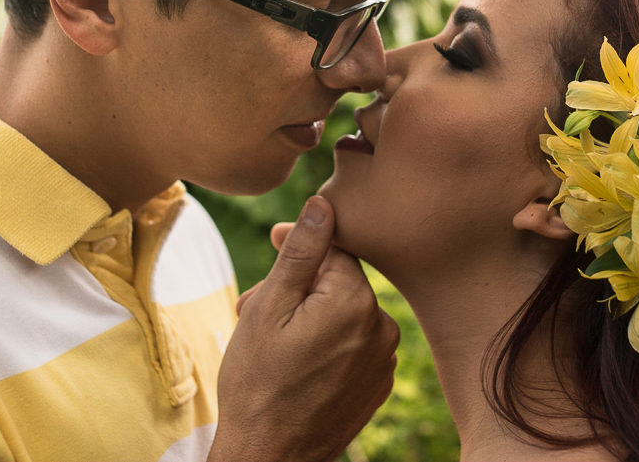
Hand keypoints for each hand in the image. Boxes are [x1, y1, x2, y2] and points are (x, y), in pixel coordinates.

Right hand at [208, 195, 398, 461]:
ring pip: (343, 315)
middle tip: (254, 307)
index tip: (272, 249)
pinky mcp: (378, 385)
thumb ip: (302, 251)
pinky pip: (353, 346)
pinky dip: (326, 345)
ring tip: (272, 340)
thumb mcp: (270, 307)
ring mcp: (384, 361)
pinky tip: (295, 364)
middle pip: (337, 284)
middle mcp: (383, 327)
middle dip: (298, 289)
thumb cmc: (259, 382)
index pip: (334, 251)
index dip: (299, 249)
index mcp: (357, 301)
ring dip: (310, 317)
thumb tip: (323, 202)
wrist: (270, 457)